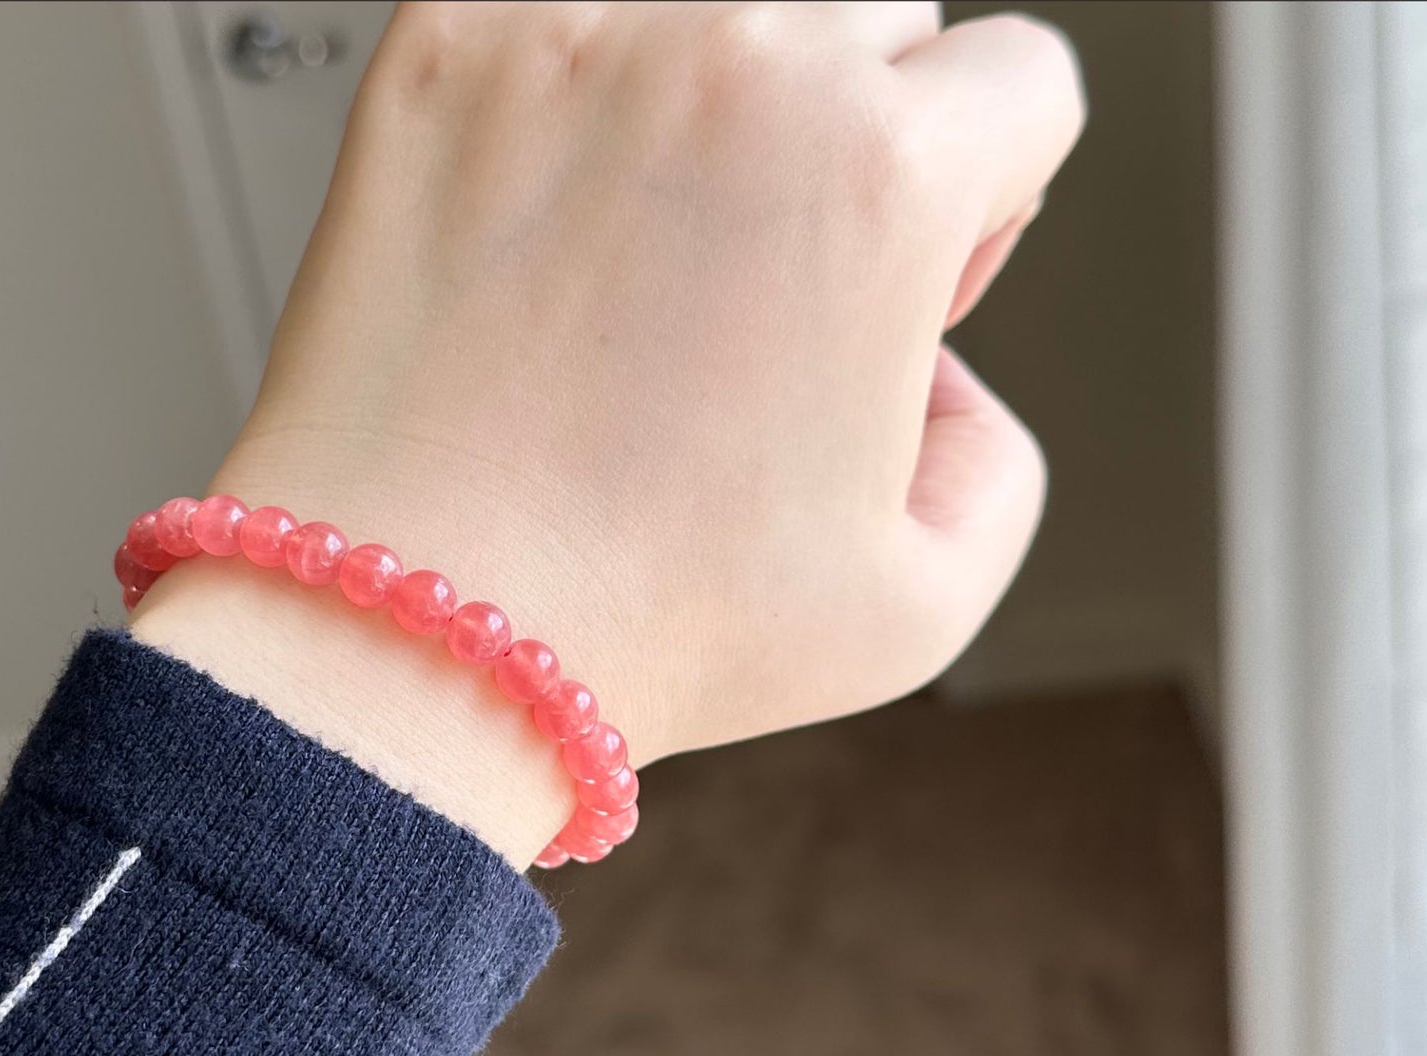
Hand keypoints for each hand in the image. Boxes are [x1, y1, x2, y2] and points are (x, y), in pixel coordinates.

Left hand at [135, 2, 1083, 861]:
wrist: (405, 623)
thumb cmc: (628, 623)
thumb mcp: (920, 602)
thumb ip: (996, 455)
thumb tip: (934, 373)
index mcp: (882, 175)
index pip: (1021, 80)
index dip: (985, 199)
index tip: (912, 277)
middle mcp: (738, 69)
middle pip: (874, 20)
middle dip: (859, 134)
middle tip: (776, 273)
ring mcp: (577, 42)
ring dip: (724, 94)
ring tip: (656, 239)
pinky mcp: (444, 50)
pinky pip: (562, 6)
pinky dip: (577, 84)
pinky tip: (555, 207)